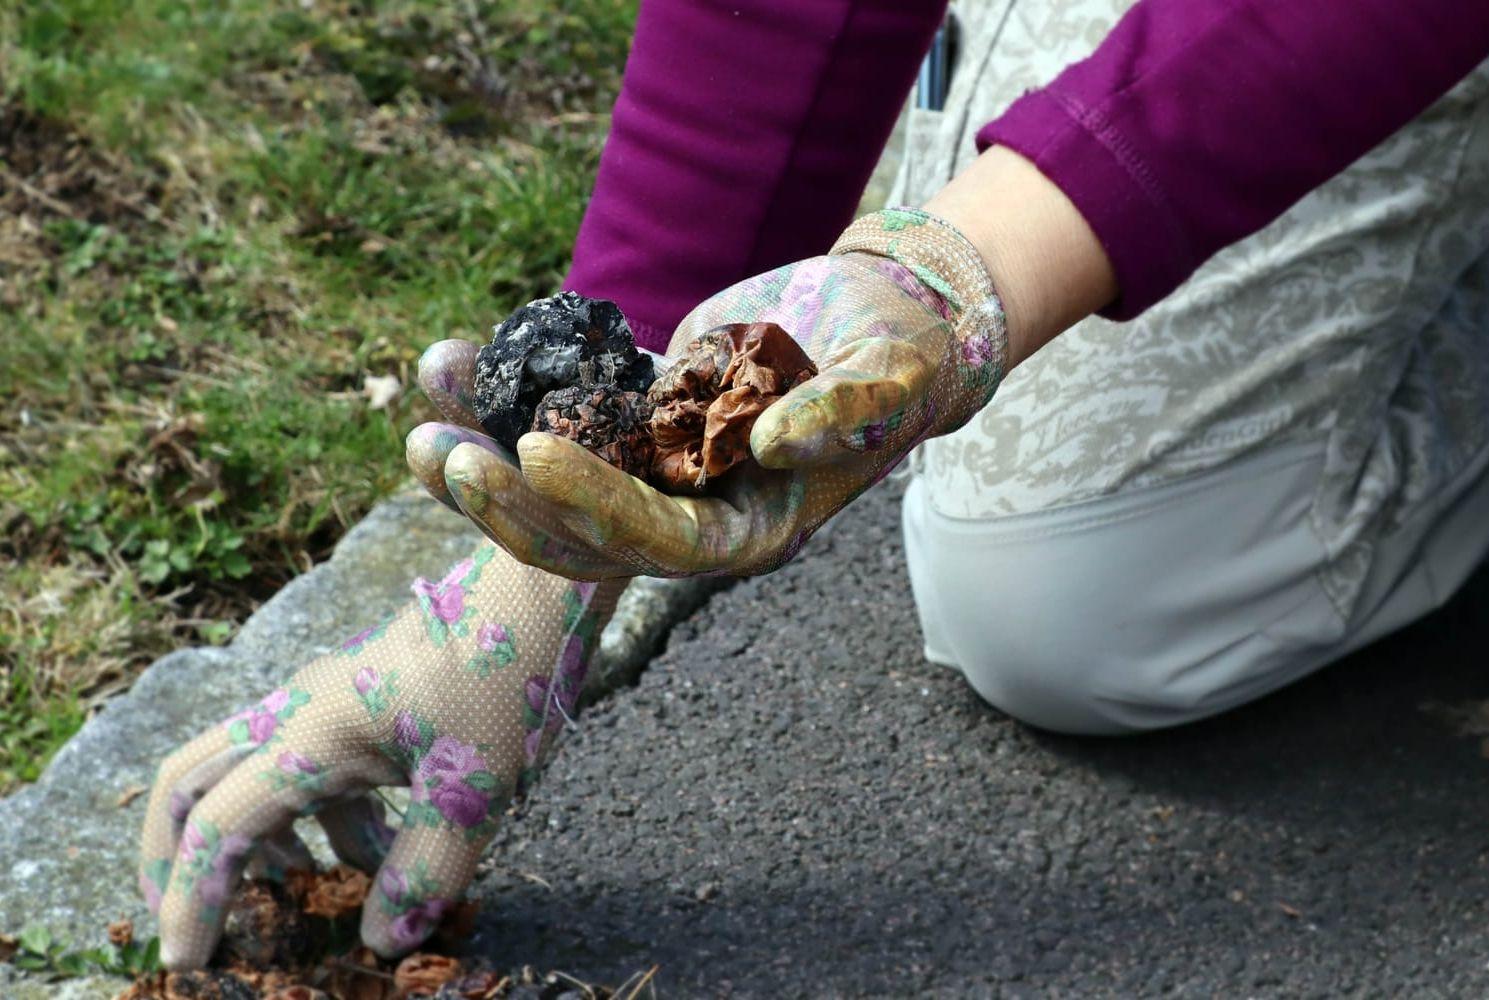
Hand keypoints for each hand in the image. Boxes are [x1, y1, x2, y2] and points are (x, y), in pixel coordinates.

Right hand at [139, 533, 622, 968]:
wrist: (540, 586)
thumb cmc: (507, 671)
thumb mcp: (474, 788)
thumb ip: (424, 872)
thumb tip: (381, 941)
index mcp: (309, 733)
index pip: (218, 828)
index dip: (194, 901)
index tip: (191, 964)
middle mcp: (299, 712)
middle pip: (190, 784)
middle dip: (172, 859)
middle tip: (189, 925)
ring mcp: (328, 702)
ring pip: (251, 776)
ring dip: (256, 842)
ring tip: (293, 905)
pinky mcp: (364, 702)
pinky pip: (315, 770)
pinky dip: (323, 824)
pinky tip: (373, 861)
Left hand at [410, 208, 1007, 578]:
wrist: (884, 313)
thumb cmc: (902, 355)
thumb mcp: (891, 381)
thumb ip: (840, 417)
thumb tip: (770, 442)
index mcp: (748, 530)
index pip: (659, 540)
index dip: (594, 506)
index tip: (533, 452)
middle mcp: (691, 511)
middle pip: (579, 531)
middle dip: (505, 498)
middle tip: (436, 452)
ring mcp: (654, 464)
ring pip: (551, 478)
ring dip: (483, 447)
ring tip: (423, 402)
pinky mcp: (633, 411)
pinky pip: (559, 410)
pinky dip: (505, 388)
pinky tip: (451, 357)